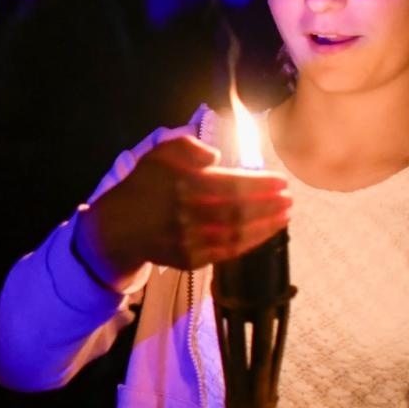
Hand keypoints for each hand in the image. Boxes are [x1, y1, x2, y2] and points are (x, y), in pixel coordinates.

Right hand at [78, 136, 290, 285]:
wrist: (118, 228)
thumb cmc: (144, 186)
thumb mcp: (158, 155)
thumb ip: (186, 146)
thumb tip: (215, 156)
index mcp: (182, 185)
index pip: (231, 185)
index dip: (261, 184)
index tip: (281, 180)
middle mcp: (187, 214)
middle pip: (239, 211)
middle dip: (269, 206)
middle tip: (290, 199)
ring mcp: (189, 240)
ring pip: (237, 235)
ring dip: (266, 226)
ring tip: (284, 216)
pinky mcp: (191, 260)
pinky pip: (227, 252)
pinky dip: (249, 244)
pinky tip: (263, 233)